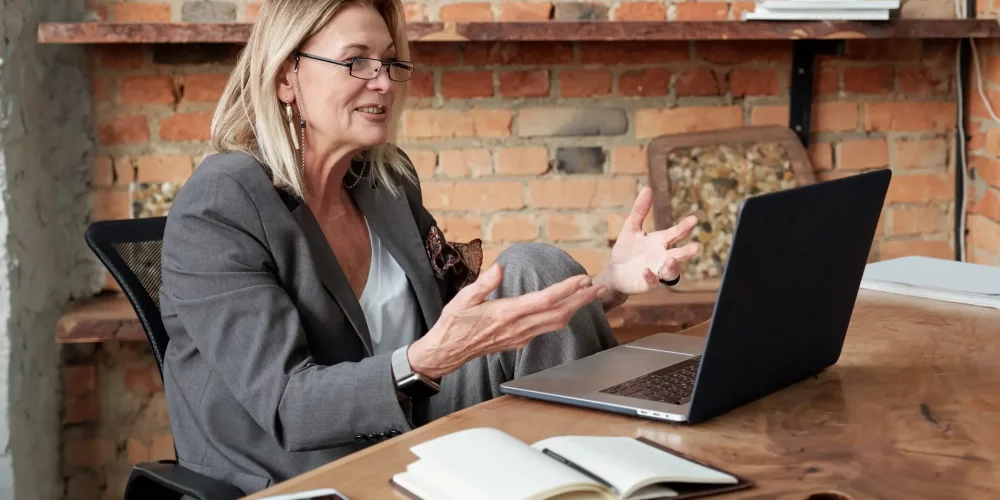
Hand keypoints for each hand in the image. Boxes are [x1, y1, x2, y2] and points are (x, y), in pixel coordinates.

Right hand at [406, 263, 605, 379]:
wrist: (447, 351)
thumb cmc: (453, 323)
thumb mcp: (462, 298)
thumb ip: (483, 283)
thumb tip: (499, 268)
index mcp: (505, 313)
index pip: (543, 301)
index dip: (565, 290)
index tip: (582, 279)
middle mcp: (517, 327)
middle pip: (557, 314)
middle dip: (581, 301)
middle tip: (598, 288)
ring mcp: (519, 336)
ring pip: (555, 324)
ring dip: (575, 310)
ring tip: (589, 296)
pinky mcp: (518, 341)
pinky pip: (546, 329)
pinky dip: (561, 317)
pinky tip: (567, 309)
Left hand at [594, 187, 700, 308]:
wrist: (614, 272)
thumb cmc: (626, 250)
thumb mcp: (630, 228)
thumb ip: (640, 211)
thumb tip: (647, 188)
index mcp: (660, 242)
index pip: (676, 233)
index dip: (685, 227)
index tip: (694, 219)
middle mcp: (663, 257)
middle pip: (679, 254)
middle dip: (687, 252)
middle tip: (696, 247)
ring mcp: (657, 271)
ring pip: (671, 271)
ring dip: (673, 266)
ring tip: (672, 259)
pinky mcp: (647, 283)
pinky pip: (653, 282)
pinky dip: (651, 277)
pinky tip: (647, 271)